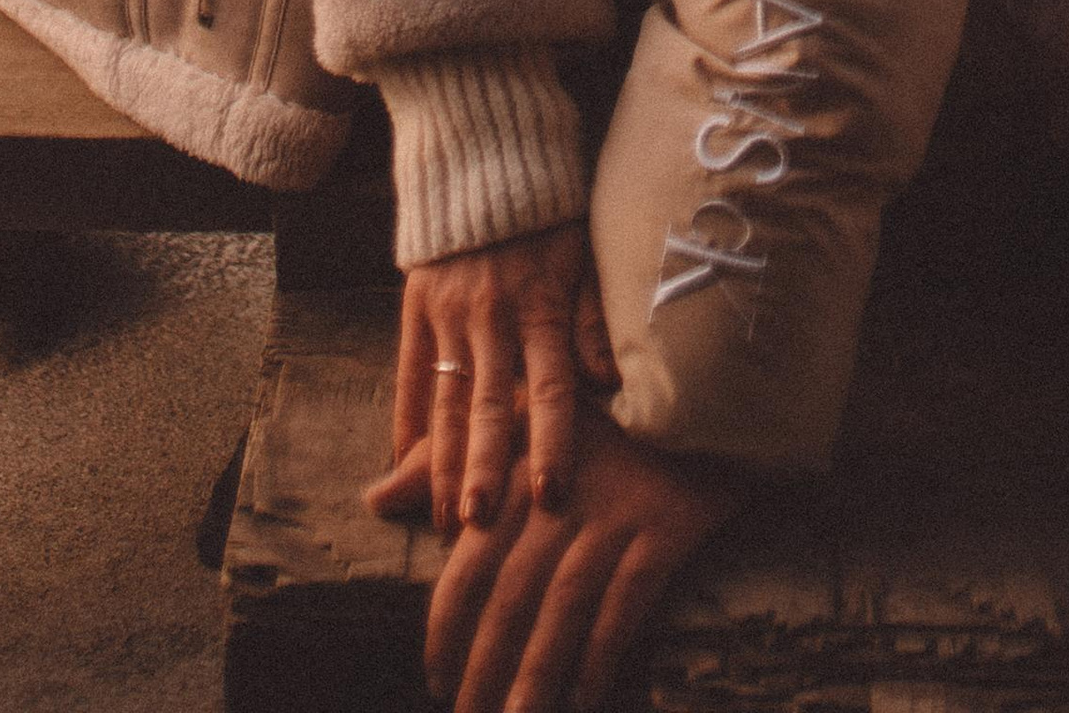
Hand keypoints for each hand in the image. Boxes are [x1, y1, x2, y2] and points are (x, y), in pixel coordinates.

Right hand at [364, 224, 616, 536]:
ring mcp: (448, 314)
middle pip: (490, 406)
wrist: (483, 156)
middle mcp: (491, 318)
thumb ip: (592, 319)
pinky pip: (408, 371)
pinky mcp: (417, 306)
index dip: (552, 443)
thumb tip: (610, 381)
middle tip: (481, 526)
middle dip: (486, 470)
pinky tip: (401, 462)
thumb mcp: (582, 254)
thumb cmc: (547, 215)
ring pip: (447, 400)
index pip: (549, 389)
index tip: (552, 495)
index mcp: (540, 307)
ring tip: (445, 516)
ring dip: (446, 462)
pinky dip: (404, 418)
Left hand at [420, 404, 738, 712]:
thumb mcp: (516, 422)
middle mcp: (562, 496)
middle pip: (512, 596)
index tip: (435, 679)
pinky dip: (601, 655)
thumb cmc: (595, 416)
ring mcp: (615, 514)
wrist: (695, 387)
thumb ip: (445, 461)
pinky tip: (583, 699)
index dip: (448, 628)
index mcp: (520, 472)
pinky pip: (627, 604)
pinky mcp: (665, 528)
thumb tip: (373, 498)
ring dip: (535, 675)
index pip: (470, 563)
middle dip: (485, 667)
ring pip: (564, 608)